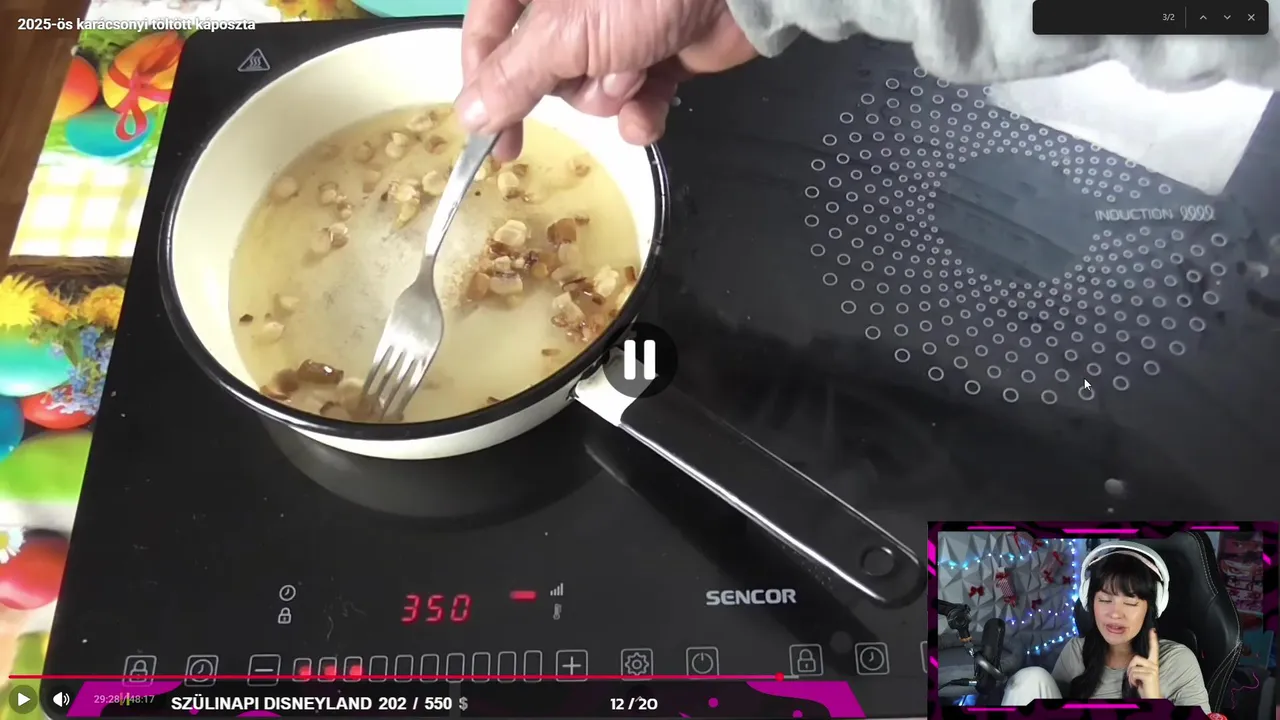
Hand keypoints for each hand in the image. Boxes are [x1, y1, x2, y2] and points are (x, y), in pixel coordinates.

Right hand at [458, 0, 757, 158]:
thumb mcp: (563, 33)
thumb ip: (512, 78)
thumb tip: (470, 116)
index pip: (487, 34)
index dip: (483, 85)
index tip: (492, 140)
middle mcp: (571, 5)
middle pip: (543, 70)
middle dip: (572, 83)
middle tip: (597, 67)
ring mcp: (617, 31)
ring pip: (589, 91)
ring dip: (612, 93)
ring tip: (639, 66)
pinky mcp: (658, 56)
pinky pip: (632, 103)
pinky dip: (641, 111)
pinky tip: (650, 107)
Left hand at [1127, 629, 1160, 698]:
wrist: (1151, 698)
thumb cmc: (1145, 687)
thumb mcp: (1141, 674)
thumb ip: (1139, 666)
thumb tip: (1134, 661)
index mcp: (1152, 664)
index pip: (1153, 650)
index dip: (1152, 639)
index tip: (1153, 630)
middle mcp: (1154, 666)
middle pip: (1135, 658)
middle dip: (1130, 669)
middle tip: (1135, 679)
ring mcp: (1153, 670)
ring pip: (1133, 667)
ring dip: (1131, 676)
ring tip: (1137, 682)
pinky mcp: (1149, 675)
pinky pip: (1133, 673)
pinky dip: (1132, 680)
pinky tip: (1138, 685)